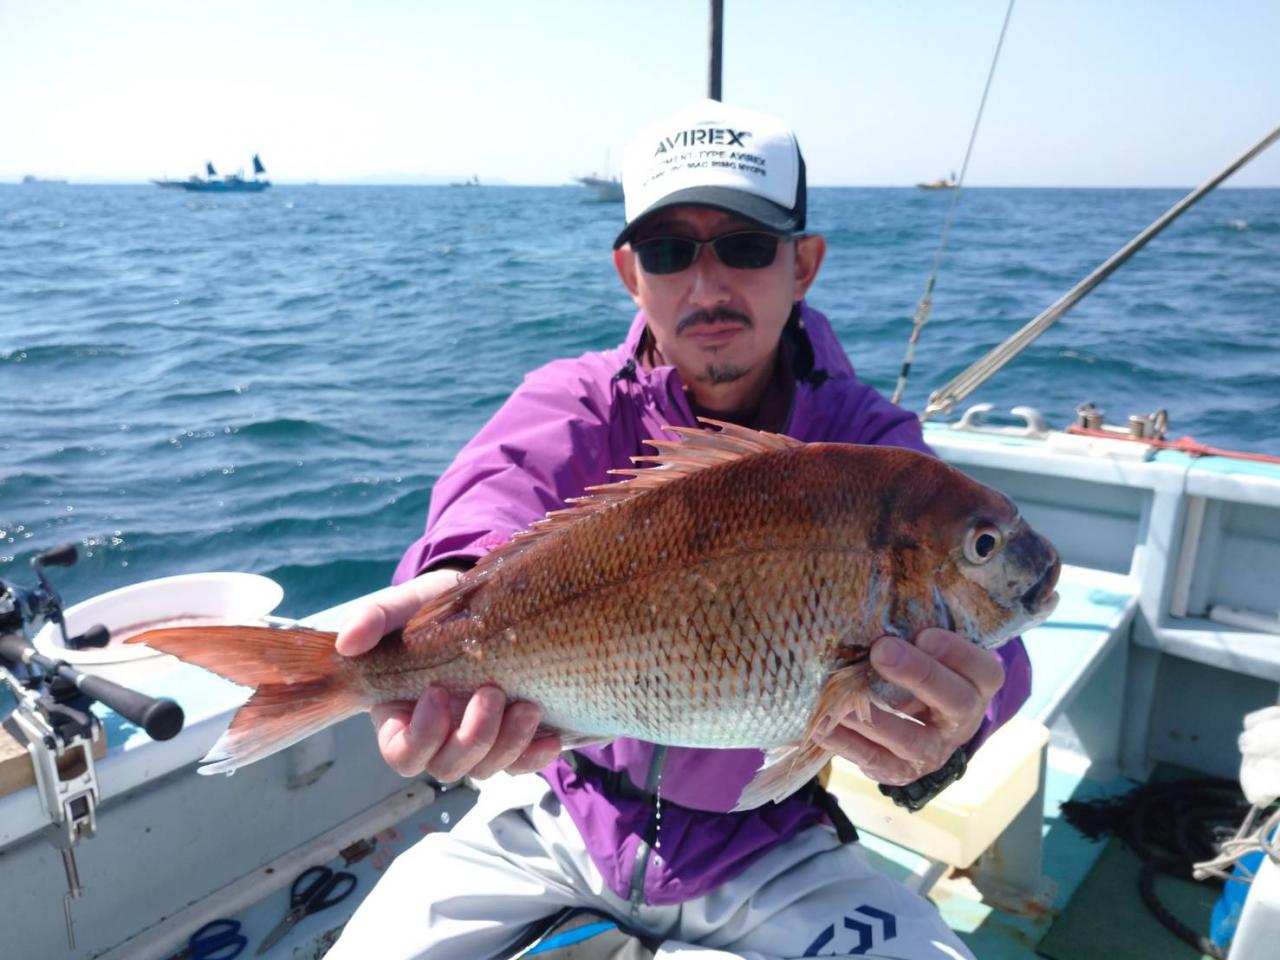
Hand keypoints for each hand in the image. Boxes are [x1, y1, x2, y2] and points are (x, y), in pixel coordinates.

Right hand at [335, 568, 561, 780]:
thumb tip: (347, 643)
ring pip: (486, 769)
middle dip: (472, 737)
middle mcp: (441, 735)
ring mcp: (479, 739)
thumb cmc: (437, 608)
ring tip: (528, 706)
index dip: (419, 736)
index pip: (402, 752)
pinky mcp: (514, 737)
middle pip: (447, 767)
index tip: (436, 693)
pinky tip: (549, 738)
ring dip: (507, 744)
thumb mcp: (407, 604)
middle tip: (491, 692)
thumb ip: (374, 617)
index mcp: (404, 713)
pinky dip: (534, 757)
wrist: (488, 600)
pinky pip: (522, 765)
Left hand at [817, 628, 1004, 785]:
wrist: (917, 723)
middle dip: (918, 674)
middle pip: (953, 701)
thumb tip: (873, 592)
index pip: (983, 670)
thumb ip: (914, 627)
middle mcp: (962, 721)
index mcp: (977, 684)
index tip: (925, 632)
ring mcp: (933, 751)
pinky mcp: (900, 771)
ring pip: (911, 740)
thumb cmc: (917, 665)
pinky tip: (823, 725)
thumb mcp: (927, 647)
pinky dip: (847, 743)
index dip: (958, 652)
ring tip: (842, 694)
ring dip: (876, 716)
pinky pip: (874, 761)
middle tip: (881, 650)